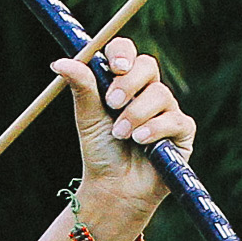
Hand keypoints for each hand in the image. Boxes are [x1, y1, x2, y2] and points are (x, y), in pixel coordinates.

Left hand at [56, 40, 193, 240]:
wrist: (114, 188)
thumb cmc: (101, 151)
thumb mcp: (88, 117)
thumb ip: (81, 87)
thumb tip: (59, 62)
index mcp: (124, 82)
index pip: (126, 52)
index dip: (122, 53)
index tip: (114, 67)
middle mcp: (148, 91)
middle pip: (147, 65)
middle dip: (128, 83)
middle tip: (112, 105)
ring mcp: (167, 110)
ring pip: (160, 94)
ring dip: (137, 114)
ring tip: (122, 135)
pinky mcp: (182, 131)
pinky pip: (174, 119)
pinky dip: (155, 129)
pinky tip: (141, 142)